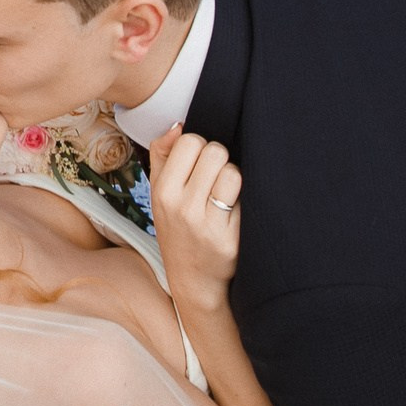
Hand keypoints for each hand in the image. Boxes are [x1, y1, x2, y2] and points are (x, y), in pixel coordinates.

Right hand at [148, 125, 242, 309]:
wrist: (193, 280)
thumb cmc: (177, 228)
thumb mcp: (159, 193)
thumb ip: (163, 154)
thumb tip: (177, 125)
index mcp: (162, 192)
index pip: (189, 141)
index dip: (199, 147)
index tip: (198, 163)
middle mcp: (182, 208)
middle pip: (215, 152)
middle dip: (219, 159)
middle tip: (214, 178)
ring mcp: (208, 225)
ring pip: (233, 173)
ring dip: (234, 179)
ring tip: (226, 194)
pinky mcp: (231, 239)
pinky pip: (245, 200)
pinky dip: (243, 202)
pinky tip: (234, 213)